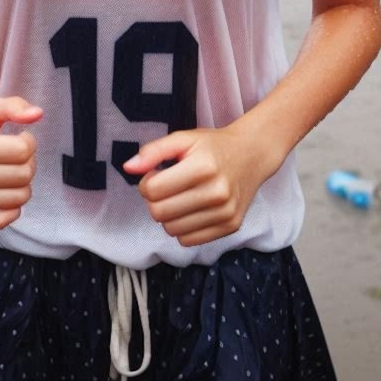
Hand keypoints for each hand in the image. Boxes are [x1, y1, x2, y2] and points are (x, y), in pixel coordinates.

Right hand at [0, 96, 41, 231]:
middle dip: (29, 163)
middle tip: (19, 157)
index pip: (21, 149)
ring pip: (17, 199)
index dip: (29, 142)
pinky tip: (6, 192)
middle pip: (22, 175)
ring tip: (12, 173)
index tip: (21, 139)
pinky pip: (3, 222)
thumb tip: (38, 114)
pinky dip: (13, 208)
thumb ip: (13, 106)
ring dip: (24, 185)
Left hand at [123, 125, 282, 246]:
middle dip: (154, 201)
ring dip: (167, 216)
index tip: (156, 173)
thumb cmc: (212, 146)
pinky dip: (182, 228)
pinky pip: (188, 241)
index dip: (146, 182)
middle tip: (164, 187)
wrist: (252, 154)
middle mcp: (217, 192)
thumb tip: (128, 167)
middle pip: (159, 213)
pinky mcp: (231, 227)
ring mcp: (226, 212)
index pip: (153, 190)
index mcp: (203, 166)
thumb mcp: (183, 139)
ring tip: (179, 197)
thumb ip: (153, 151)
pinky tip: (190, 209)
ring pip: (171, 230)